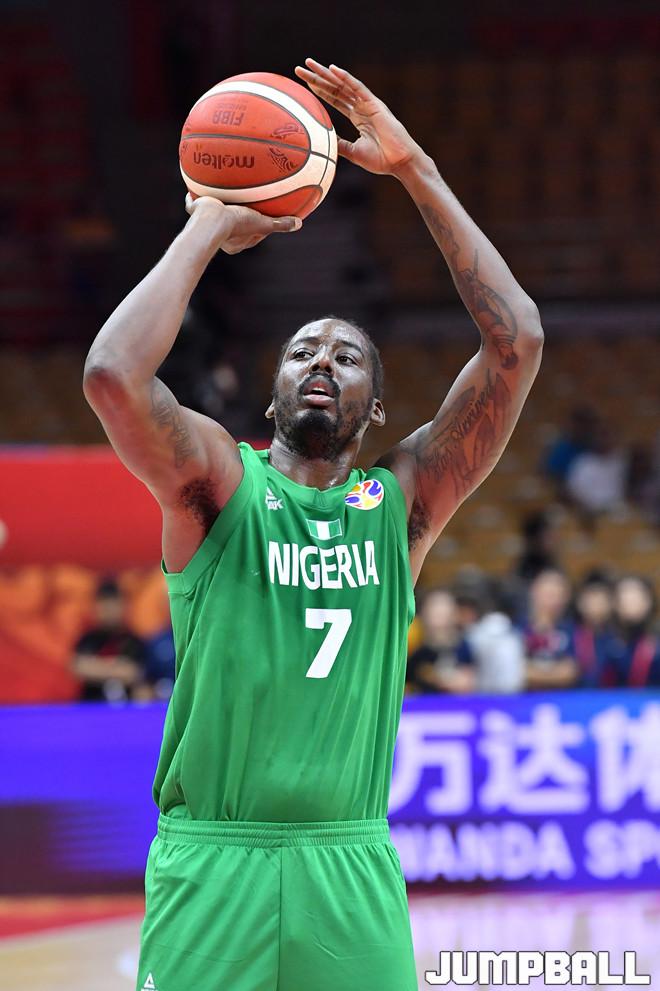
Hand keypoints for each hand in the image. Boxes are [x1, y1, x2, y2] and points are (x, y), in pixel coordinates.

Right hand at [185, 193, 301, 254]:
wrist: (209, 220)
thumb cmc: (236, 224)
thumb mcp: (262, 223)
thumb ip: (280, 224)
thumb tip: (299, 224)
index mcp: (236, 242)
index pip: (252, 233)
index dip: (259, 225)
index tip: (265, 216)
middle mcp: (221, 237)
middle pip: (232, 224)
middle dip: (237, 215)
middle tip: (245, 204)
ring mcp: (205, 225)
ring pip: (212, 214)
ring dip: (217, 205)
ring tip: (220, 193)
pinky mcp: (194, 213)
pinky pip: (194, 203)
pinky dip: (195, 197)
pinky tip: (195, 186)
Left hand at [295, 59, 420, 176]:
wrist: (400, 162)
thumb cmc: (381, 160)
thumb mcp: (353, 152)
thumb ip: (339, 144)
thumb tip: (322, 141)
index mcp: (358, 116)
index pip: (335, 99)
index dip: (319, 90)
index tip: (304, 83)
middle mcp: (362, 106)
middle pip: (335, 88)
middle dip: (317, 78)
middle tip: (300, 68)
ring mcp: (368, 103)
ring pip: (343, 84)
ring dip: (326, 73)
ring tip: (309, 64)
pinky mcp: (375, 104)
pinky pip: (358, 87)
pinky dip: (345, 78)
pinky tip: (332, 69)